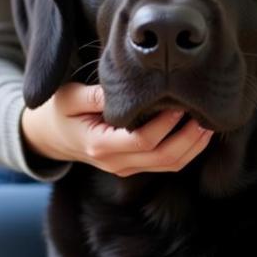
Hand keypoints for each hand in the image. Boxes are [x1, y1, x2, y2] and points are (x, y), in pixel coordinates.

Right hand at [20, 82, 213, 176]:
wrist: (47, 137)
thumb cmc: (57, 111)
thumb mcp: (68, 97)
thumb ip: (96, 95)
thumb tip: (125, 87)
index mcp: (100, 146)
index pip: (143, 141)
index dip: (167, 124)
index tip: (181, 101)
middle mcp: (116, 163)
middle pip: (164, 158)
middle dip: (189, 138)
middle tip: (206, 114)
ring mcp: (125, 168)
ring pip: (169, 165)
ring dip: (193, 146)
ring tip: (209, 122)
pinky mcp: (133, 166)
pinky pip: (165, 163)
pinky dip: (186, 150)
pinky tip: (198, 131)